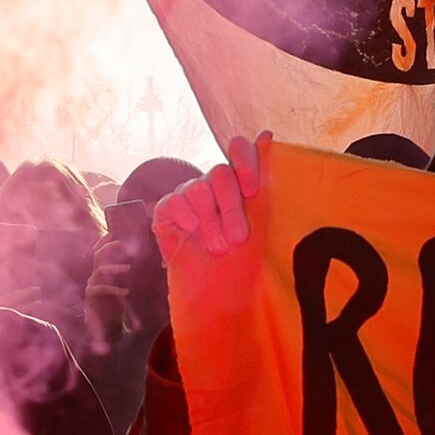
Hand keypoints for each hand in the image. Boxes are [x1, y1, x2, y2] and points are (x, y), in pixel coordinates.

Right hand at [155, 129, 274, 274]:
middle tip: (239, 239)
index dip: (245, 161)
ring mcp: (189, 197)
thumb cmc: (247, 264)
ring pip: (197, 188)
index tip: (253, 190)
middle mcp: (214, 186)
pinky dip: (186, 217)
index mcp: (240, 183)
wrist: (219, 299)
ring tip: (219, 249)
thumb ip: (268, 185)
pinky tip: (193, 235)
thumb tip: (267, 134)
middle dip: (231, 207)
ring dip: (211, 220)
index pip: (239, 150)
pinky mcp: (167, 212)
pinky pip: (173, 201)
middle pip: (219, 172)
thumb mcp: (265, 226)